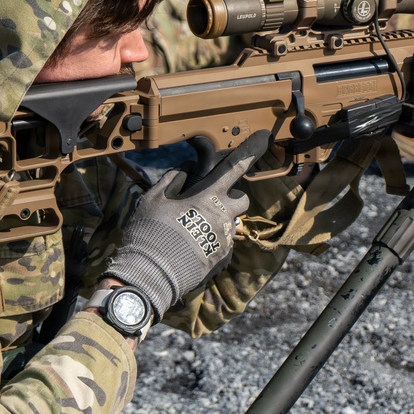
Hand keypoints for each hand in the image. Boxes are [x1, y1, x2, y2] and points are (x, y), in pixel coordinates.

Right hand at [106, 130, 270, 316]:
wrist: (150, 277)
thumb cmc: (149, 234)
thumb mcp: (152, 199)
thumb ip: (173, 180)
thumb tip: (186, 171)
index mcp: (208, 197)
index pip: (235, 167)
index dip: (251, 149)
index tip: (265, 136)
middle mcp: (224, 217)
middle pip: (241, 199)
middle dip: (231, 197)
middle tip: (207, 203)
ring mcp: (226, 240)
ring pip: (230, 223)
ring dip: (216, 222)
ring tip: (189, 231)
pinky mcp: (223, 259)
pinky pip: (223, 244)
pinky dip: (211, 242)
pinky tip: (190, 248)